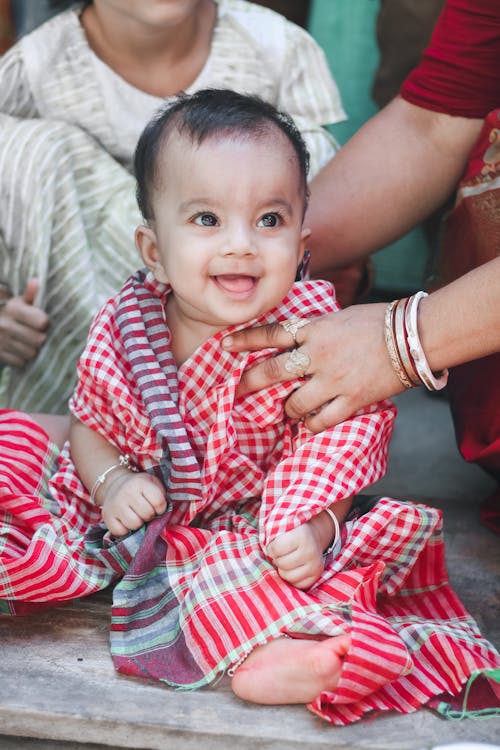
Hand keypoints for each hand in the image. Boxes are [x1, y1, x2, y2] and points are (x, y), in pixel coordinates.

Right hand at [0, 279, 48, 366]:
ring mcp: (0, 341)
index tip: (42, 323)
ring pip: (31, 353)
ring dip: (32, 350)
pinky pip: (20, 362)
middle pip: (39, 340)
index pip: (41, 322)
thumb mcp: (18, 302)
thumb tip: (36, 281)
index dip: (44, 323)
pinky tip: (19, 350)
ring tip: (27, 342)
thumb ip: (29, 295)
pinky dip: (22, 359)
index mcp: (12, 308)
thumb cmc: (10, 313)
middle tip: (37, 335)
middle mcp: (5, 324)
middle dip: (40, 339)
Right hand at [99, 471, 166, 536]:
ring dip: (138, 523)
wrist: (114, 485)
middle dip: (150, 515)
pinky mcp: (107, 517)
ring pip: (135, 524)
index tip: (157, 506)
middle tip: (145, 511)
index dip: (161, 508)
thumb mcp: (152, 483)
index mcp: (140, 483)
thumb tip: (164, 513)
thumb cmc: (139, 487)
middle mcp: (126, 493)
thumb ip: (161, 494)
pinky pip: (121, 532)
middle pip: (147, 514)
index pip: (159, 502)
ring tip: (136, 516)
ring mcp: (115, 505)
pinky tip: (125, 521)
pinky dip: (125, 530)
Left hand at [222, 303, 404, 432]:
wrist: (413, 336)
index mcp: (314, 329)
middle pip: (272, 372)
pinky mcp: (352, 399)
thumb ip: (313, 329)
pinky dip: (310, 424)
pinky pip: (321, 420)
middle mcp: (318, 355)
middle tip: (235, 392)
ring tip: (287, 409)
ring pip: (294, 403)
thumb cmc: (376, 322)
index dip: (245, 341)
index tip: (224, 347)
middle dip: (249, 383)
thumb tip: (291, 338)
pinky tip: (308, 424)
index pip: (271, 334)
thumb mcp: (338, 316)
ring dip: (286, 408)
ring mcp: (334, 379)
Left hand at [267, 518, 326, 589]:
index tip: (273, 545)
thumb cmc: (292, 533)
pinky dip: (292, 579)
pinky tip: (293, 569)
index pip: (276, 549)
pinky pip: (297, 585)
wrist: (312, 537)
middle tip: (280, 554)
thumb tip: (265, 554)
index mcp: (302, 535)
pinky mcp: (316, 576)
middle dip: (277, 559)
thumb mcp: (283, 529)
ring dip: (283, 570)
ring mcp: (316, 565)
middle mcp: (311, 550)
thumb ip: (272, 538)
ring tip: (286, 561)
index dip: (271, 548)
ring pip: (288, 577)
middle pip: (282, 564)